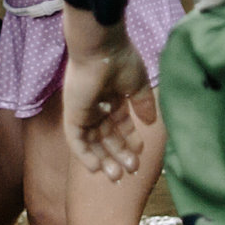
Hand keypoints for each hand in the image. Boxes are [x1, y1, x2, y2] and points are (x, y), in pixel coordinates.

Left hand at [62, 8, 156, 180]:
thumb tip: (152, 122)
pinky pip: (75, 140)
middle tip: (131, 170)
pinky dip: (84, 155)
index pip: (120, 124)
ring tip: (117, 175)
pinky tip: (96, 168)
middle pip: (107, 136)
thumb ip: (143, 104)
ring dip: (104, 158)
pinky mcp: (72, 114)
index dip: (130, 140)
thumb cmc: (121, 61)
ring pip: (92, 141)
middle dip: (119, 154)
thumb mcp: (138, 85)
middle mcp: (97, 105)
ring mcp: (83, 110)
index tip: (141, 153)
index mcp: (112, 96)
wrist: (102, 48)